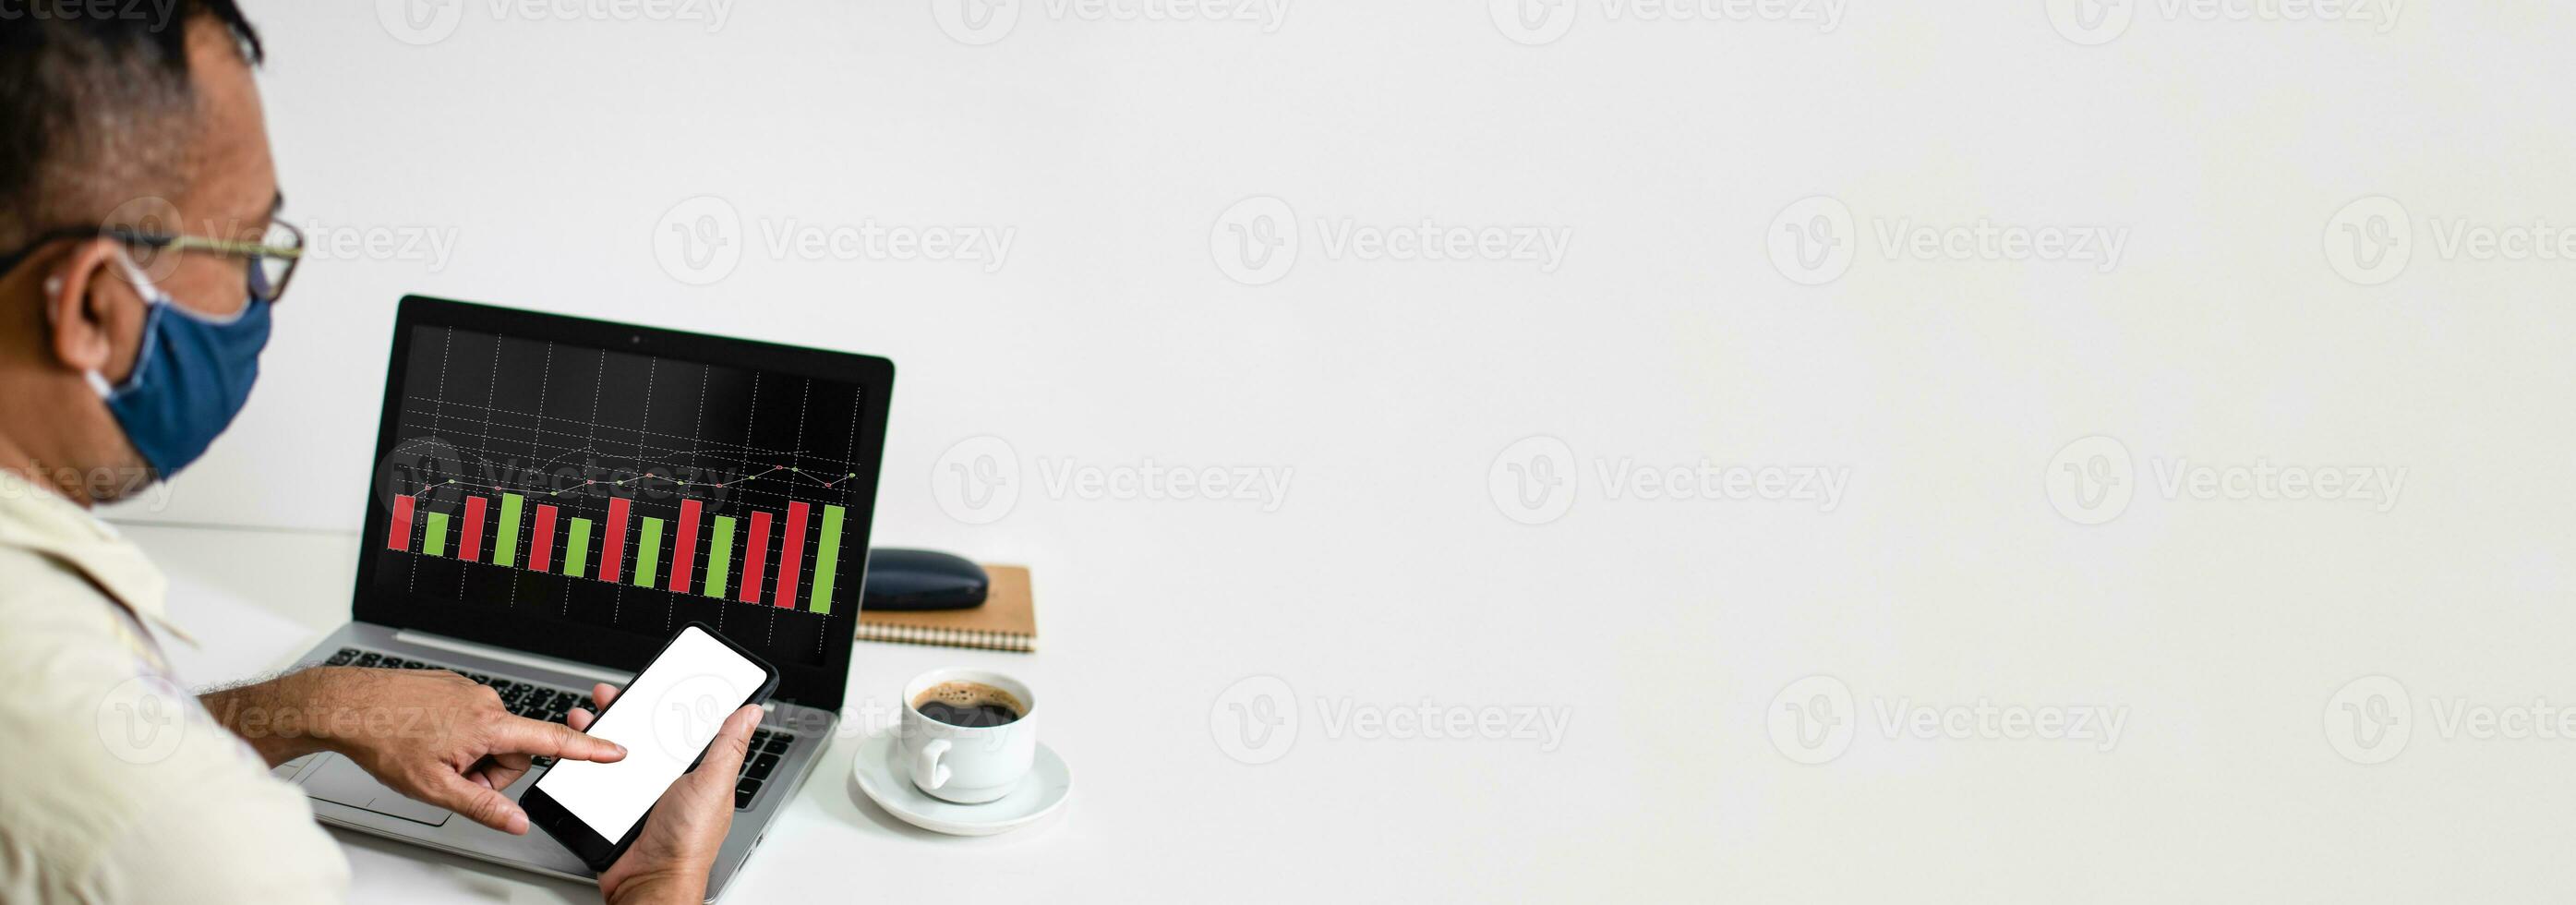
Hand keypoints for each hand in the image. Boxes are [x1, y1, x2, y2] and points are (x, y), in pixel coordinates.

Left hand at [205, 666, 625, 832]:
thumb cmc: (385, 739)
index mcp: (489, 725)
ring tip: (433, 755)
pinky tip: (425, 738)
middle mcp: (486, 702)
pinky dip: (455, 736)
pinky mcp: (453, 686)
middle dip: (490, 770)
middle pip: (513, 749)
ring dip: (469, 754)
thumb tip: (515, 823)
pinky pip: (470, 719)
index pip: (551, 741)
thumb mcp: (435, 787)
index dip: (588, 748)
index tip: (615, 750)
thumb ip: (483, 807)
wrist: (348, 704)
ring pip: (489, 736)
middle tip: (453, 777)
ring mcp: (468, 691)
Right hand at [570, 683, 759, 904]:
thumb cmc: (688, 844)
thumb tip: (752, 712)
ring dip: (600, 732)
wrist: (649, 882)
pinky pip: (599, 777)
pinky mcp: (616, 806)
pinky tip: (578, 749)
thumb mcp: (712, 785)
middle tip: (609, 695)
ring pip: (619, 752)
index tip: (658, 681)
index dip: (671, 703)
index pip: (686, 726)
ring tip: (587, 716)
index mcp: (699, 770)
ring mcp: (641, 792)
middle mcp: (670, 779)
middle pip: (646, 734)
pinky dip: (585, 762)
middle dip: (627, 711)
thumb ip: (729, 746)